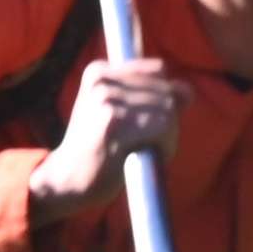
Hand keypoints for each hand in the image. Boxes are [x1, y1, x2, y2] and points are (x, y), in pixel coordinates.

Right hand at [28, 55, 184, 217]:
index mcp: (98, 70)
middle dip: (169, 120)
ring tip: (147, 151)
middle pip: (166, 91)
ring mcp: (105, 99)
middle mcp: (100, 79)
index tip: (146, 123)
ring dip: (168, 135)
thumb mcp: (114, 112)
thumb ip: (150, 97)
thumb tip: (188, 91)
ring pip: (168, 109)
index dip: (164, 99)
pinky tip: (146, 156)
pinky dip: (165, 145)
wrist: (64, 181)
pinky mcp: (113, 121)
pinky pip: (162, 126)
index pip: (159, 71)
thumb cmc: (96, 150)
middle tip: (149, 145)